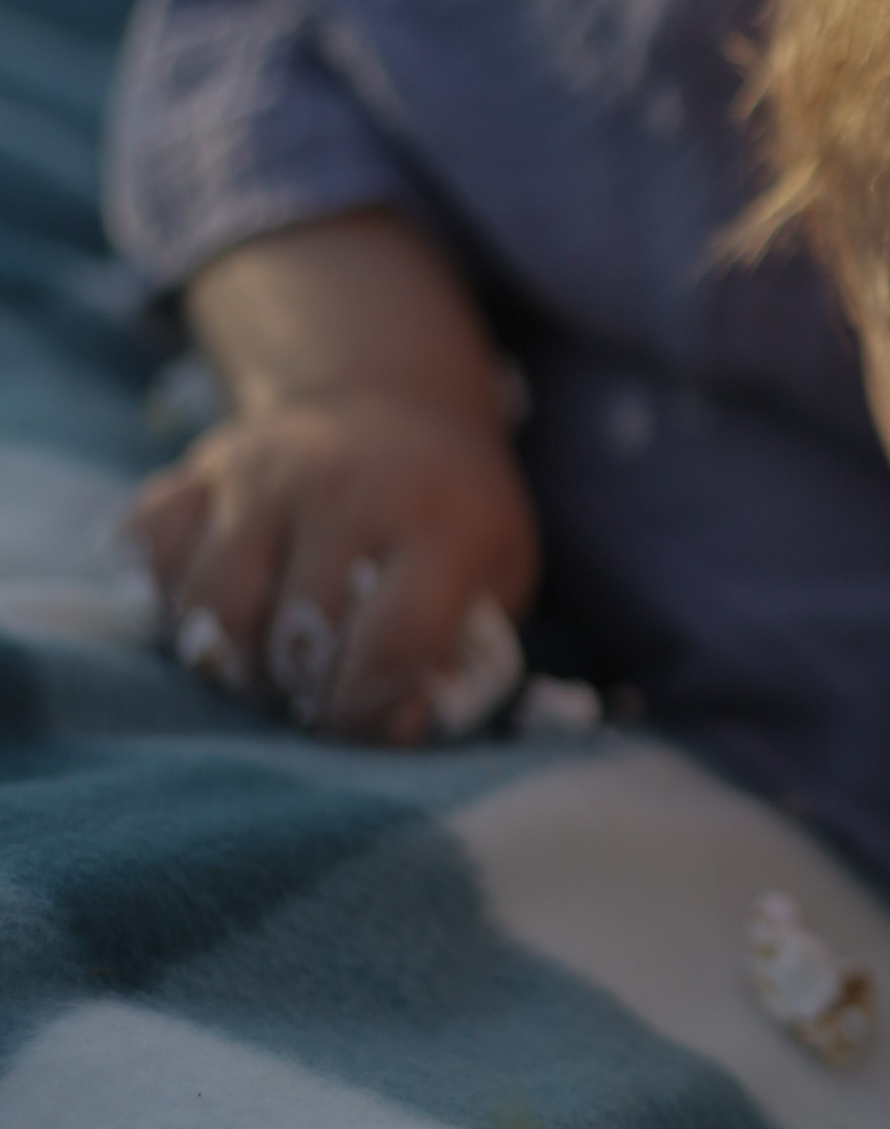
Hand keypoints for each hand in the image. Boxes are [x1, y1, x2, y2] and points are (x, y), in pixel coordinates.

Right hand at [125, 395, 537, 742]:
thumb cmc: (452, 512)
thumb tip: (394, 726)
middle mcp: (348, 490)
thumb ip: (463, 654)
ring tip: (264, 664)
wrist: (394, 403)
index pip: (396, 639)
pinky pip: (150, 550)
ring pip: (213, 603)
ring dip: (231, 660)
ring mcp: (266, 472)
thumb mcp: (499, 569)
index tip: (359, 721)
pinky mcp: (203, 465)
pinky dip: (164, 598)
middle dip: (299, 690)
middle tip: (312, 692)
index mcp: (440, 524)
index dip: (369, 706)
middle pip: (296, 632)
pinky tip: (215, 609)